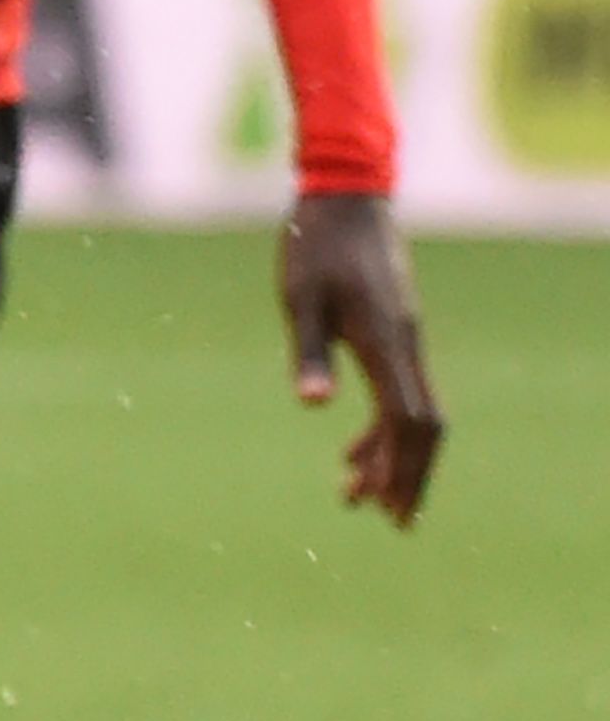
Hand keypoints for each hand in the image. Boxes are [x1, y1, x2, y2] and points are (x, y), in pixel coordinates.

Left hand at [281, 190, 443, 525]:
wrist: (345, 200)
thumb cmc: (314, 246)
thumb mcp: (300, 297)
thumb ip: (309, 351)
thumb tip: (314, 405)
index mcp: (385, 344)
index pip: (408, 420)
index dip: (403, 466)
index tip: (391, 506)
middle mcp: (405, 348)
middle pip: (420, 427)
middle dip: (406, 475)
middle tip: (389, 520)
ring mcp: (404, 342)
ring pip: (411, 413)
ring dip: (390, 455)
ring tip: (357, 496)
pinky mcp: (394, 334)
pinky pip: (399, 393)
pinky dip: (380, 426)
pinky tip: (350, 447)